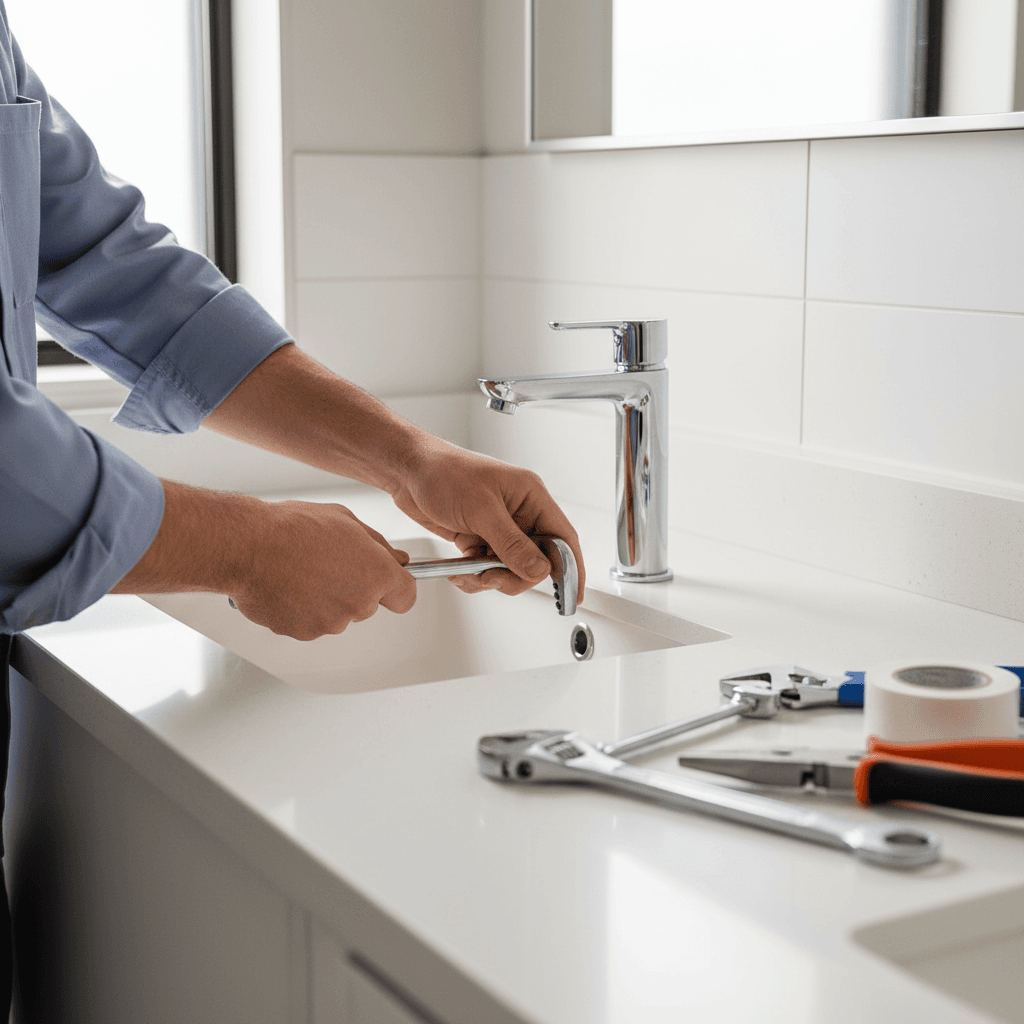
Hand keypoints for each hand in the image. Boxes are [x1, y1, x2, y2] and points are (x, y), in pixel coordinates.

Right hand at [113, 484, 416, 641]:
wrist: (249, 546)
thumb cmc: (293, 528)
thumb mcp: (346, 520)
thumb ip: (379, 545)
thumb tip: (397, 558)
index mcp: (377, 574)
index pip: (405, 596)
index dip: (396, 588)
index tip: (388, 583)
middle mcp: (359, 603)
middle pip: (368, 604)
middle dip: (354, 587)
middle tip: (327, 564)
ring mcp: (331, 622)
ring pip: (338, 614)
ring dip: (326, 599)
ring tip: (302, 571)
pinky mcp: (304, 633)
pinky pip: (311, 624)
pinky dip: (302, 610)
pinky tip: (289, 586)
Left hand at [391, 440, 585, 600]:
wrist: (408, 470)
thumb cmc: (444, 472)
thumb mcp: (481, 510)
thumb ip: (512, 544)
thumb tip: (539, 570)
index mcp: (531, 496)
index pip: (563, 537)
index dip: (572, 567)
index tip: (573, 596)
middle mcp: (519, 513)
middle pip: (537, 560)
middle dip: (516, 576)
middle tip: (493, 579)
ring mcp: (498, 527)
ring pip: (511, 568)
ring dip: (491, 578)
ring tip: (470, 574)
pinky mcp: (479, 537)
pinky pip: (488, 567)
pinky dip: (476, 576)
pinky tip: (460, 572)